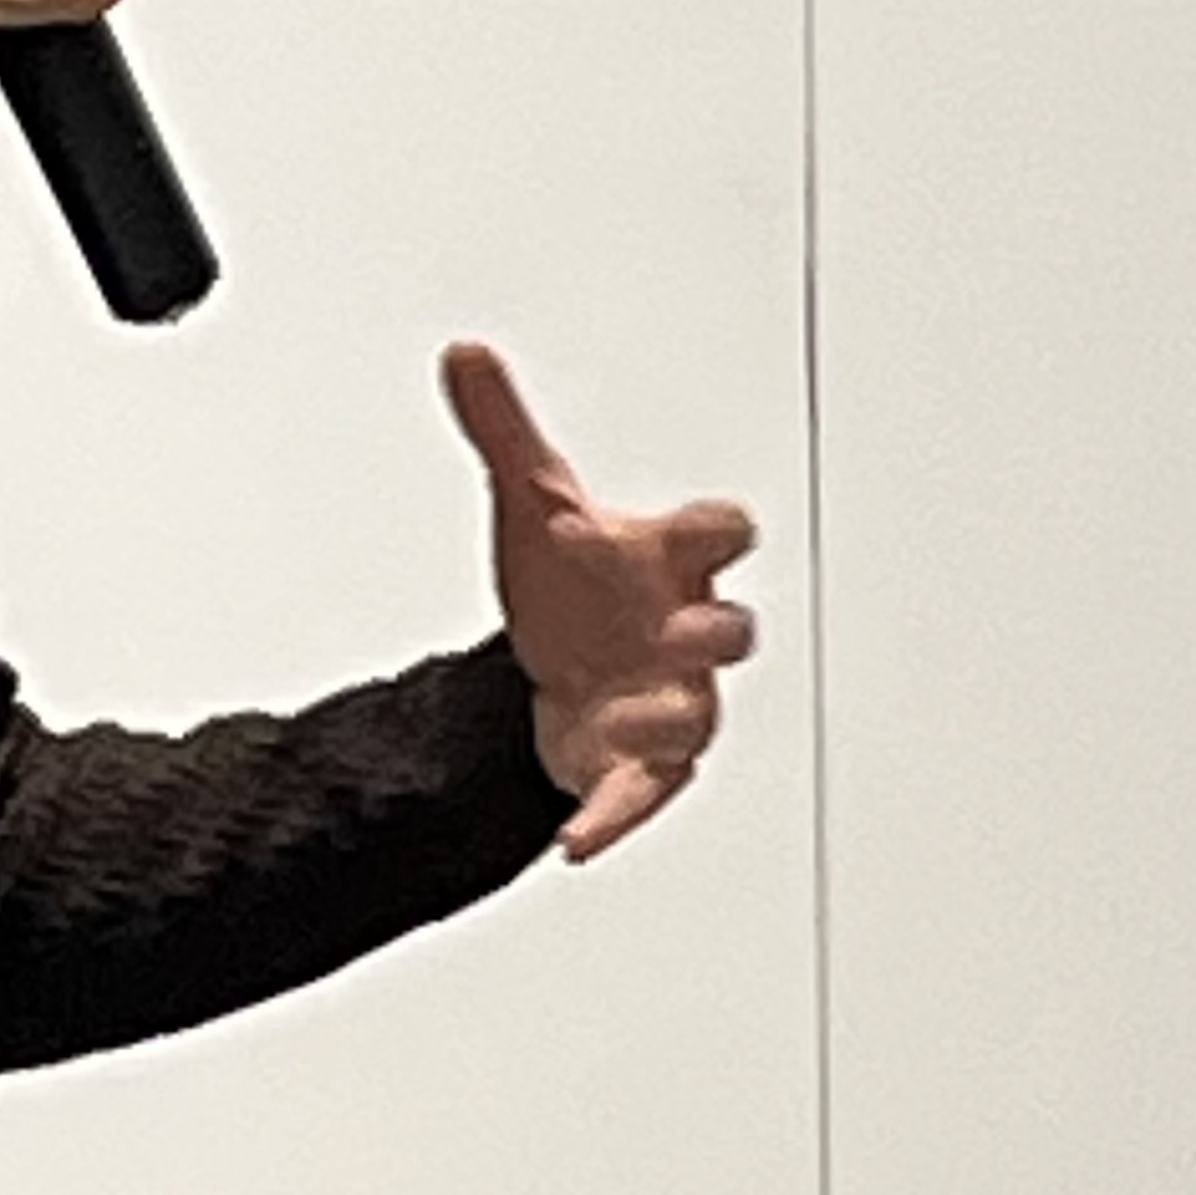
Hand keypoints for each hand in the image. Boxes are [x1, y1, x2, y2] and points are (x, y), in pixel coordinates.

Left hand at [440, 340, 757, 865]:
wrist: (559, 662)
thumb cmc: (574, 579)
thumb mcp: (533, 501)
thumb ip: (505, 430)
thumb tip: (463, 353)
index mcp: (670, 560)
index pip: (716, 531)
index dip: (696, 526)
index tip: (631, 521)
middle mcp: (685, 631)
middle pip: (731, 630)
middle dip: (714, 630)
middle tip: (683, 628)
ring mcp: (673, 702)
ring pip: (695, 719)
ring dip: (663, 720)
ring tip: (615, 720)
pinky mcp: (643, 765)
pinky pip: (644, 796)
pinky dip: (612, 819)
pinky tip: (576, 841)